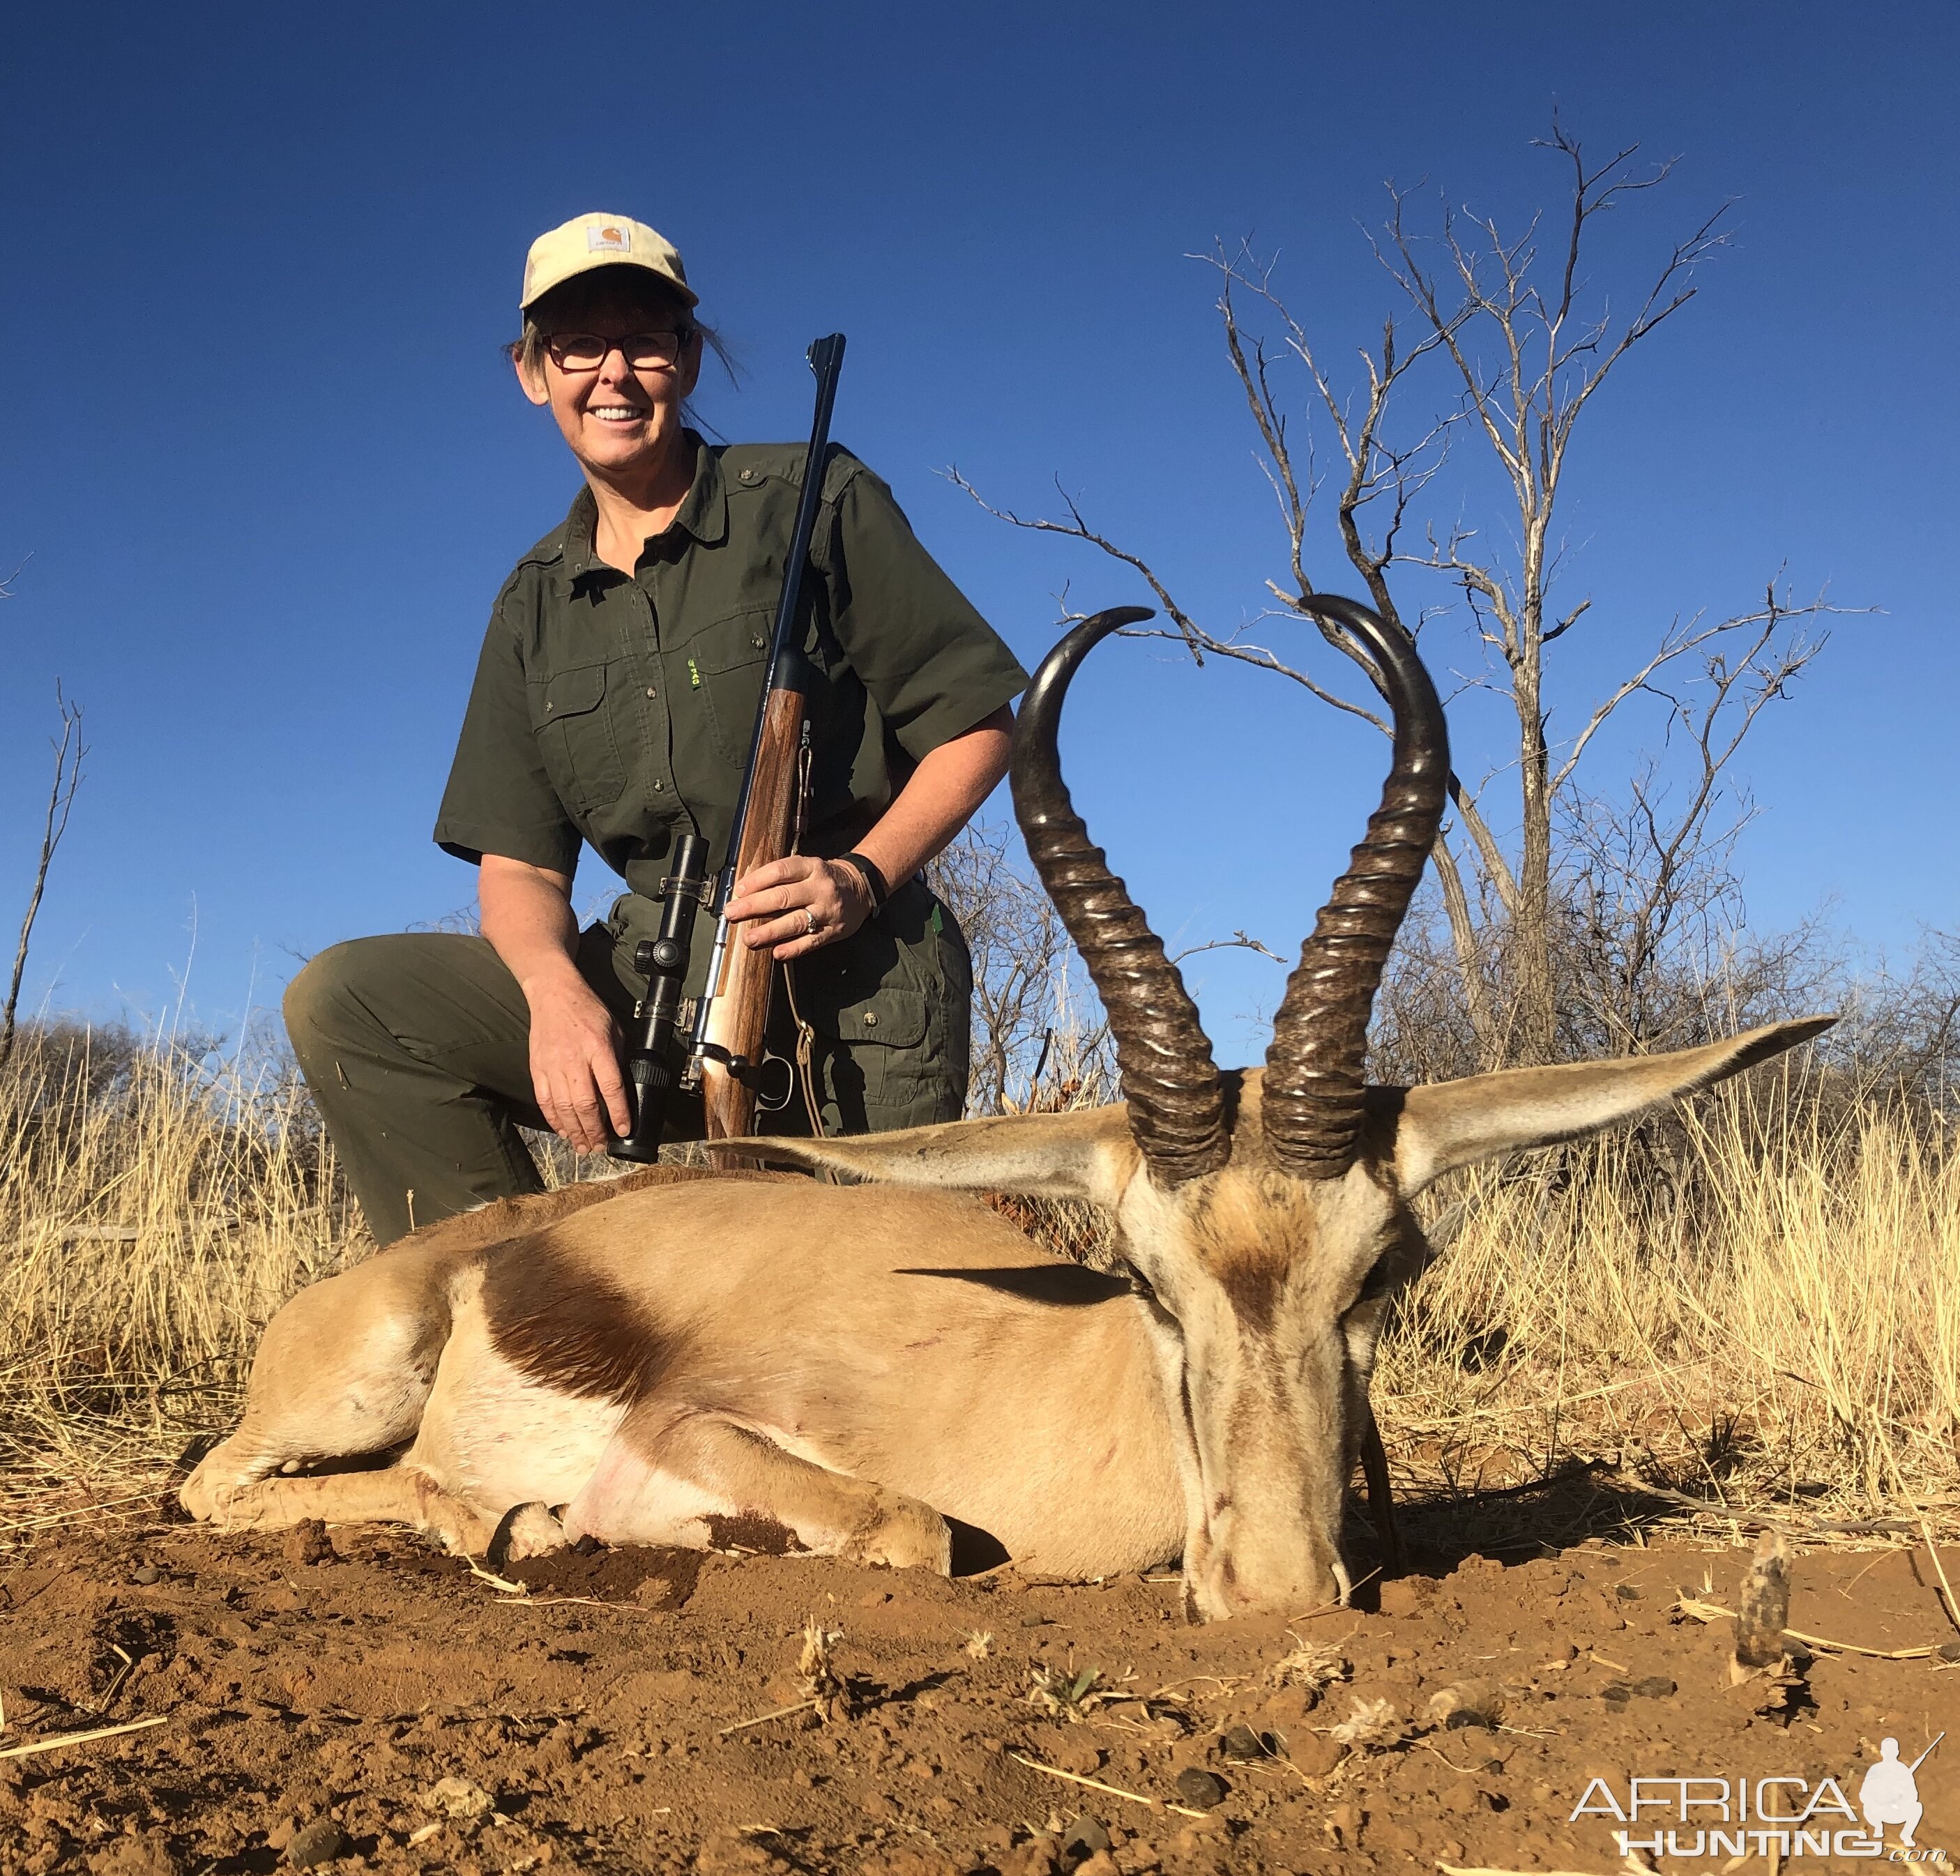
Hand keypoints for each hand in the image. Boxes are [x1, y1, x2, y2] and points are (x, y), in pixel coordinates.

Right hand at [523, 975, 630, 1151]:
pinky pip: (545, 1100)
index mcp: (598, 1048)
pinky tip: (563, 1130)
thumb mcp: (614, 1029)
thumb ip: (618, 1058)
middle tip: (601, 1146)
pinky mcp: (537, 1068)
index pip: (611, 1087)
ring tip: (583, 1146)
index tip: (624, 1130)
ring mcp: (552, 1066)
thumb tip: (623, 1088)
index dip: (619, 1113)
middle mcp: (574, 1059)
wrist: (553, 994)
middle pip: (585, 1104)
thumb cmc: (587, 1010)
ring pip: (563, 1107)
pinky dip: (554, 1119)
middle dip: (595, 1131)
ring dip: (574, 1131)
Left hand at [723, 855, 872, 959]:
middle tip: (732, 914)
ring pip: (795, 921)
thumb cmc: (825, 878)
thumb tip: (746, 891)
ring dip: (770, 931)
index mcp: (812, 867)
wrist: (861, 888)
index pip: (781, 871)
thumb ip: (783, 877)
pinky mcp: (833, 931)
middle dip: (754, 906)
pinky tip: (777, 953)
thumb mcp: (808, 867)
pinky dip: (794, 948)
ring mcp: (827, 910)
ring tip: (750, 938)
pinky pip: (811, 942)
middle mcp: (820, 888)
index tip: (738, 891)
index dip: (757, 880)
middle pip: (783, 897)